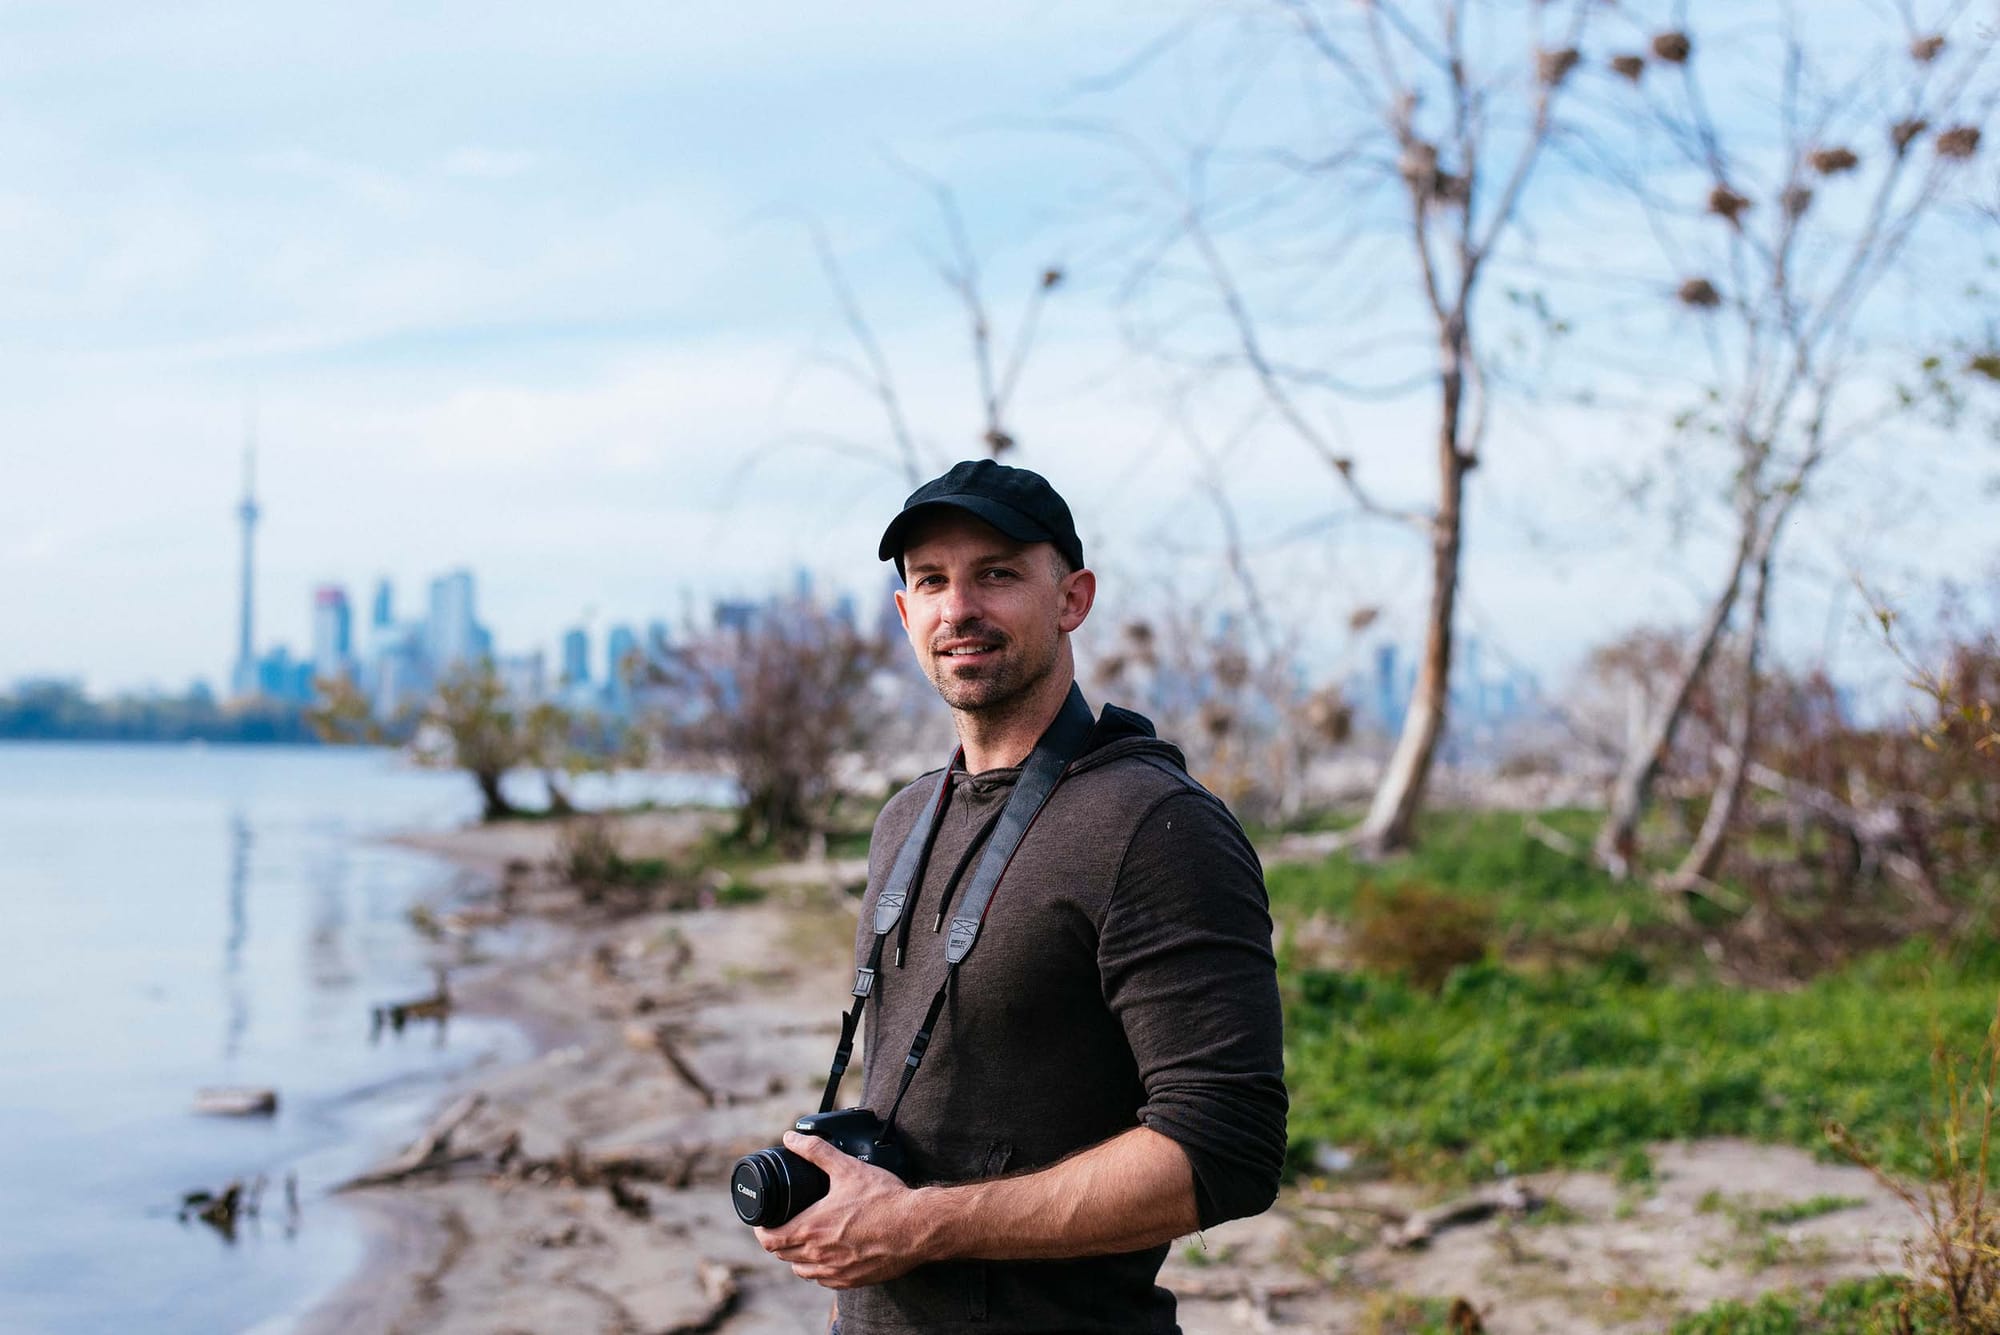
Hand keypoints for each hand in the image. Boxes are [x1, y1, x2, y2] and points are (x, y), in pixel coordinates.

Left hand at [754, 1132, 931, 1288]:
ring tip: (805, 1239)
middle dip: (779, 1240)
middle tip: (785, 1224)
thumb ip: (816, 1152)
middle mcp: (818, 1256)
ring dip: (797, 1256)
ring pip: (801, 1270)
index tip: (765, 1221)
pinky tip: (828, 1254)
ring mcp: (835, 1271)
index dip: (761, 1230)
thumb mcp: (847, 1168)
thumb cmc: (884, 1200)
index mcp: (811, 1229)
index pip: (769, 1240)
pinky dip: (819, 1268)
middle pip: (782, 1256)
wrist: (916, 1227)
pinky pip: (823, 1280)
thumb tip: (791, 1138)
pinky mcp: (851, 1280)